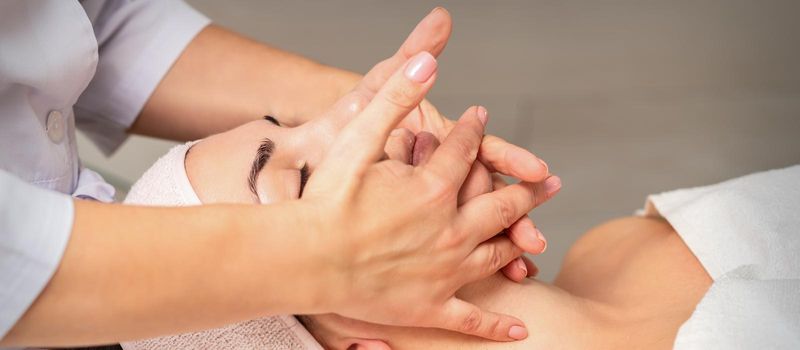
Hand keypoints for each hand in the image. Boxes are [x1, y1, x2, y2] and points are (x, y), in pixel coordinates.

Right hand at [300, 51, 556, 340]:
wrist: (304, 259)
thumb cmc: (325, 200)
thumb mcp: (358, 138)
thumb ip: (396, 98)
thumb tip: (430, 59)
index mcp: (435, 189)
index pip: (466, 152)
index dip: (474, 130)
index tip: (480, 117)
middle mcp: (451, 230)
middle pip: (501, 205)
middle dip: (527, 189)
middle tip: (547, 180)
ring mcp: (446, 272)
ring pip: (496, 254)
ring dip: (519, 240)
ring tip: (536, 235)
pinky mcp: (431, 307)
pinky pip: (473, 320)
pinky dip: (498, 327)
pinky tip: (521, 330)